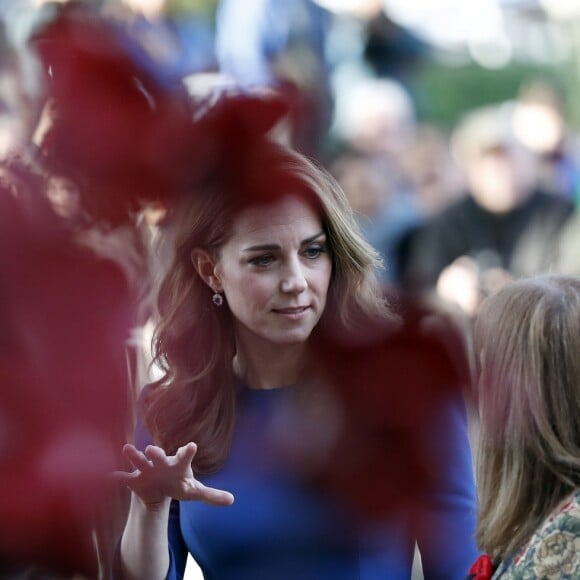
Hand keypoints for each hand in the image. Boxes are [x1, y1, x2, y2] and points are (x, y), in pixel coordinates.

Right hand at [114, 442, 233, 507]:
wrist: (158, 487)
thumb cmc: (178, 484)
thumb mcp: (194, 491)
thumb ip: (211, 495)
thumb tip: (232, 500)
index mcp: (178, 465)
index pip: (184, 456)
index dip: (187, 452)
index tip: (191, 446)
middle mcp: (161, 462)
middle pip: (159, 456)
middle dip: (155, 453)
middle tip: (152, 450)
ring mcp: (146, 469)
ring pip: (139, 461)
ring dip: (134, 456)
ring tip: (127, 449)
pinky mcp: (134, 479)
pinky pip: (124, 478)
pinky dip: (117, 477)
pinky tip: (108, 476)